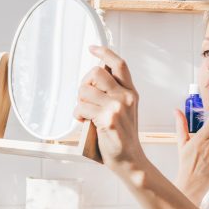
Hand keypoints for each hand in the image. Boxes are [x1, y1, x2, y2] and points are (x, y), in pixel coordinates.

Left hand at [73, 45, 145, 172]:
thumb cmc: (122, 138)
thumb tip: (92, 81)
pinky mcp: (107, 119)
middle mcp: (126, 97)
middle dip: (84, 83)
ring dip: (79, 102)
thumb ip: (113, 94)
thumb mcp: (124, 111)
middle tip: (84, 98)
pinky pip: (81, 107)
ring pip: (85, 90)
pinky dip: (77, 115)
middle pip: (96, 73)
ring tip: (84, 114)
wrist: (130, 161)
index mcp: (131, 93)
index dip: (104, 52)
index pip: (119, 64)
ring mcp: (117, 107)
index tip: (92, 48)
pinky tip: (83, 122)